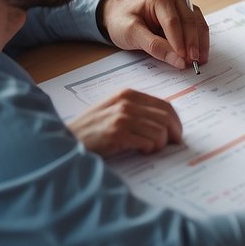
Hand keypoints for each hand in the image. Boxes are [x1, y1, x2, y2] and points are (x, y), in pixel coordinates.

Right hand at [67, 88, 182, 157]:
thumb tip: (166, 122)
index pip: (165, 106)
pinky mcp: (117, 134)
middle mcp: (126, 103)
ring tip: (150, 148)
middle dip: (173, 134)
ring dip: (159, 144)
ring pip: (159, 131)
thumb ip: (137, 110)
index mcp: (128, 94)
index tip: (177, 134)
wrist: (67, 139)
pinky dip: (148, 149)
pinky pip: (147, 142)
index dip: (176, 122)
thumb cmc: (93, 128)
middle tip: (171, 145)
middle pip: (166, 118)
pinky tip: (141, 150)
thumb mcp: (114, 110)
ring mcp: (121, 118)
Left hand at [100, 0, 209, 70]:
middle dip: (192, 44)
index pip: (172, 22)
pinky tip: (200, 53)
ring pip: (197, 23)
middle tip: (193, 62)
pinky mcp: (185, 12)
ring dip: (200, 43)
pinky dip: (200, 40)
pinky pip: (197, 26)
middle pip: (188, 21)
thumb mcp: (131, 34)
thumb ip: (154, 46)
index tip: (183, 59)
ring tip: (200, 60)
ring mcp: (181, 3)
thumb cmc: (122, 20)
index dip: (179, 42)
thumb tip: (178, 60)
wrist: (118, 14)